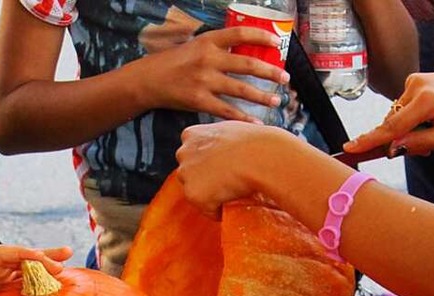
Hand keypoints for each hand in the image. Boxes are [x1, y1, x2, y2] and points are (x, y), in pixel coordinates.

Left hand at [0, 244, 71, 295]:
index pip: (3, 254)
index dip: (22, 255)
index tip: (40, 258)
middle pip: (19, 257)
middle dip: (41, 257)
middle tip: (64, 259)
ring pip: (24, 267)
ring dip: (45, 266)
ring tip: (68, 264)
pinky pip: (21, 281)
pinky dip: (38, 281)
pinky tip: (54, 285)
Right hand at [143, 28, 288, 122]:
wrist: (149, 80)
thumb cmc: (173, 63)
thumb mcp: (195, 47)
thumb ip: (217, 50)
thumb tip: (243, 55)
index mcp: (209, 40)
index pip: (241, 33)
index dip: (262, 36)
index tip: (278, 43)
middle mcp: (209, 59)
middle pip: (247, 64)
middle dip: (270, 72)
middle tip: (285, 78)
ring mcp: (204, 81)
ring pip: (241, 89)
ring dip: (262, 96)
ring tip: (276, 101)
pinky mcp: (199, 101)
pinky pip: (227, 111)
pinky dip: (243, 118)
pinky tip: (256, 123)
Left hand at [177, 121, 276, 216]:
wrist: (258, 157)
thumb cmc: (253, 143)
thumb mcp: (231, 131)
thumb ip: (218, 141)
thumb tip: (225, 150)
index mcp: (191, 134)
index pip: (192, 155)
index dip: (209, 164)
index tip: (222, 167)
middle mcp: (183, 153)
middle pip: (191, 175)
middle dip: (206, 180)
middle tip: (227, 181)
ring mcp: (186, 174)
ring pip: (197, 193)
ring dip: (211, 195)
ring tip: (232, 190)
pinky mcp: (193, 194)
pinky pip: (207, 209)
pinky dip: (219, 210)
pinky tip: (233, 200)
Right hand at [344, 69, 433, 155]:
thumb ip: (419, 143)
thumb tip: (394, 147)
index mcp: (426, 101)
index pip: (391, 127)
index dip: (370, 140)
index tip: (349, 147)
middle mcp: (416, 86)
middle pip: (392, 124)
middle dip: (402, 139)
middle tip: (425, 147)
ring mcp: (414, 81)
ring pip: (397, 116)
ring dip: (408, 129)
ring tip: (432, 129)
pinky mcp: (415, 79)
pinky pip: (403, 106)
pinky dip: (411, 117)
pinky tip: (429, 117)